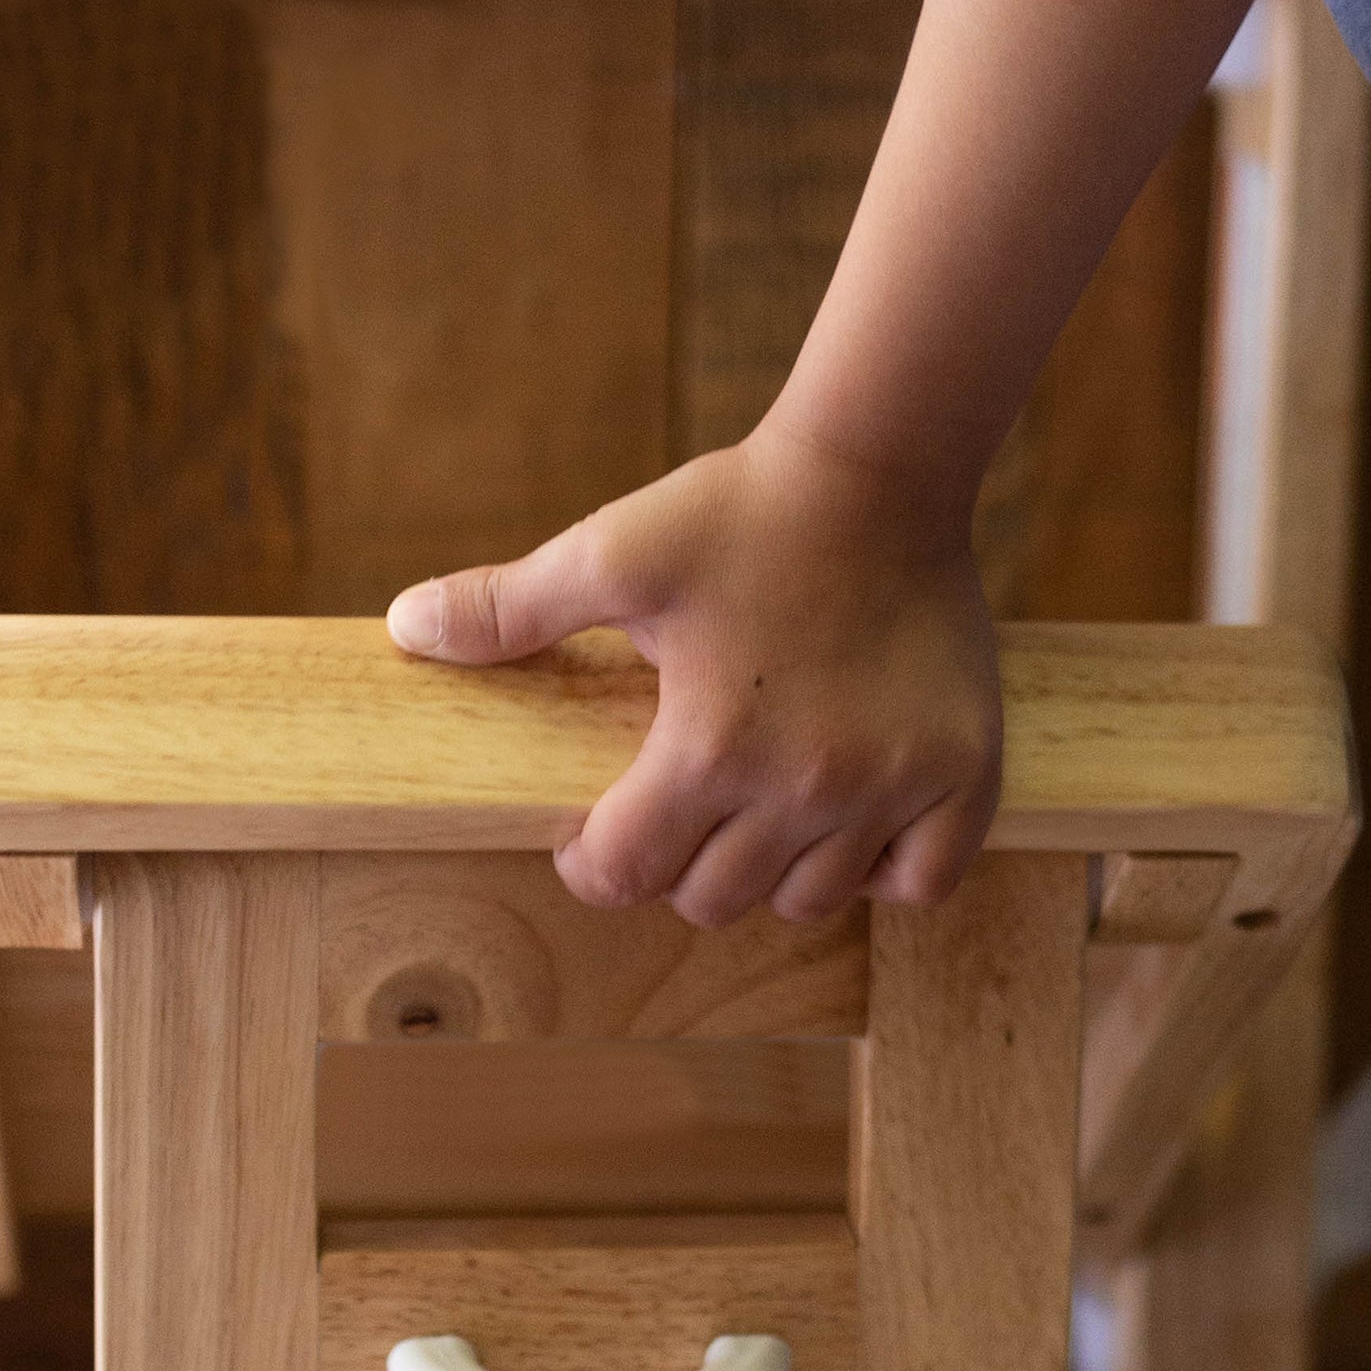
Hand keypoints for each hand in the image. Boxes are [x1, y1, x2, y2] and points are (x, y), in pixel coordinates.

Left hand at [384, 425, 1001, 923]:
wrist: (879, 468)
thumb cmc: (741, 510)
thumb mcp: (615, 551)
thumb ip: (512, 606)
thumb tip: (407, 628)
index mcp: (712, 746)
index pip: (627, 874)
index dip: (592, 860)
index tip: (592, 827)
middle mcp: (807, 785)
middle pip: (713, 899)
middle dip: (675, 864)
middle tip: (674, 805)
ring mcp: (894, 786)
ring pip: (811, 902)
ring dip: (771, 871)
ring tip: (756, 806)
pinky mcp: (964, 773)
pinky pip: (920, 881)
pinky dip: (883, 871)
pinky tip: (850, 817)